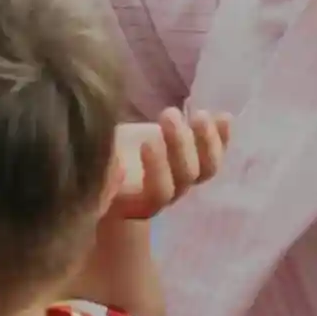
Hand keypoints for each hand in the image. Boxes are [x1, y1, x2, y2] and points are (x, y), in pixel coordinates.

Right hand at [103, 108, 234, 222]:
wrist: (105, 169)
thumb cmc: (92, 170)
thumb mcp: (92, 172)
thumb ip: (103, 172)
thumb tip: (114, 166)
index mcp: (138, 202)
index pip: (159, 192)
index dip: (158, 169)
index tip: (147, 143)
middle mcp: (165, 194)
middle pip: (185, 177)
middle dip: (179, 144)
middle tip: (167, 113)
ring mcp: (182, 178)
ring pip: (206, 168)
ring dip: (206, 140)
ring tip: (198, 114)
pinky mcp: (192, 160)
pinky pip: (213, 153)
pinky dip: (220, 136)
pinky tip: (224, 117)